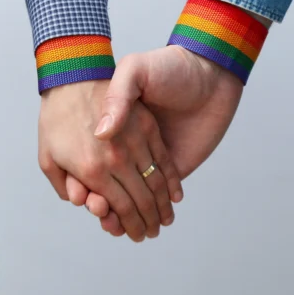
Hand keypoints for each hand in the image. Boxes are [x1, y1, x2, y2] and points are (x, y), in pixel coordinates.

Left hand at [38, 80, 182, 240]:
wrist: (74, 76)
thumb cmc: (56, 117)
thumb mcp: (47, 156)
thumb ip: (65, 185)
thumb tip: (83, 203)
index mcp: (93, 170)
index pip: (121, 209)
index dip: (131, 226)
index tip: (135, 235)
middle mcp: (117, 159)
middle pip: (142, 200)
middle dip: (149, 222)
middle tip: (151, 233)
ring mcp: (135, 142)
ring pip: (156, 183)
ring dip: (163, 206)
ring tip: (165, 220)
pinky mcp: (148, 128)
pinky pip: (163, 160)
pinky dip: (172, 180)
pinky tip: (176, 194)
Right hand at [68, 46, 243, 236]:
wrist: (210, 72)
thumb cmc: (169, 67)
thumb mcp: (137, 71)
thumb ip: (118, 97)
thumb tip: (102, 132)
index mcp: (113, 126)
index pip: (90, 162)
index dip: (84, 182)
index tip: (83, 196)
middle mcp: (128, 144)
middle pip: (108, 185)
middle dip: (102, 205)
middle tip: (100, 214)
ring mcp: (150, 157)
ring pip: (131, 196)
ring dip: (122, 216)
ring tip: (116, 227)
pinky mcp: (174, 167)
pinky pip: (158, 195)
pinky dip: (147, 212)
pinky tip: (139, 222)